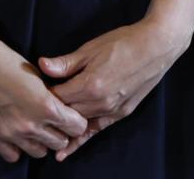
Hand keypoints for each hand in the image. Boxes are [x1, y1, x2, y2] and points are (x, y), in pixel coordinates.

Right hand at [0, 30, 88, 162]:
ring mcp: (11, 134)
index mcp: (47, 106)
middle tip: (56, 123)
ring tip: (38, 129)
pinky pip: (13, 156)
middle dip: (62, 133)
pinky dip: (19, 148)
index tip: (72, 116)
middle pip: (60, 142)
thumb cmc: (9, 62)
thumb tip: (60, 107)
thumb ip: (52, 97)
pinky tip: (19, 135)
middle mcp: (31, 125)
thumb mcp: (39, 76)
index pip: (76, 127)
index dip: (77, 121)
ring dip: (42, 142)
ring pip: (39, 152)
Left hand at [37, 17, 190, 159]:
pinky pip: (95, 130)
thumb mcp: (92, 48)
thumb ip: (66, 63)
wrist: (158, 45)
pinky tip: (64, 152)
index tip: (34, 93)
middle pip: (64, 113)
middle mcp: (98, 102)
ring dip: (63, 123)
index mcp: (88, 84)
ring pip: (78, 123)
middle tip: (39, 107)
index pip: (55, 98)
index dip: (43, 96)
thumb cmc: (125, 42)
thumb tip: (41, 66)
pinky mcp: (121, 113)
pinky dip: (79, 141)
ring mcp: (110, 110)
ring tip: (46, 127)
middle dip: (52, 111)